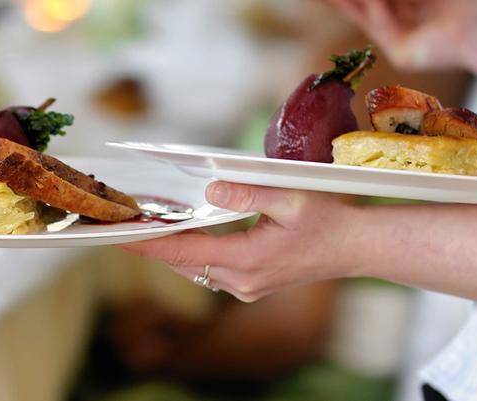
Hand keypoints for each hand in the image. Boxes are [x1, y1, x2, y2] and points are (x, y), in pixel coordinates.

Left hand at [122, 182, 358, 301]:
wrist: (356, 248)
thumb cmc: (329, 218)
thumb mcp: (292, 197)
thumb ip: (250, 192)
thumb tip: (212, 188)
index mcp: (248, 259)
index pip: (184, 251)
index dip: (149, 242)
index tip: (120, 233)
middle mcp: (242, 281)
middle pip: (183, 262)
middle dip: (153, 242)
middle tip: (123, 220)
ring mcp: (246, 287)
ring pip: (194, 268)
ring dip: (171, 247)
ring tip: (144, 223)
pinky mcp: (251, 285)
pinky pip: (209, 270)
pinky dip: (191, 252)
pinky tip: (182, 233)